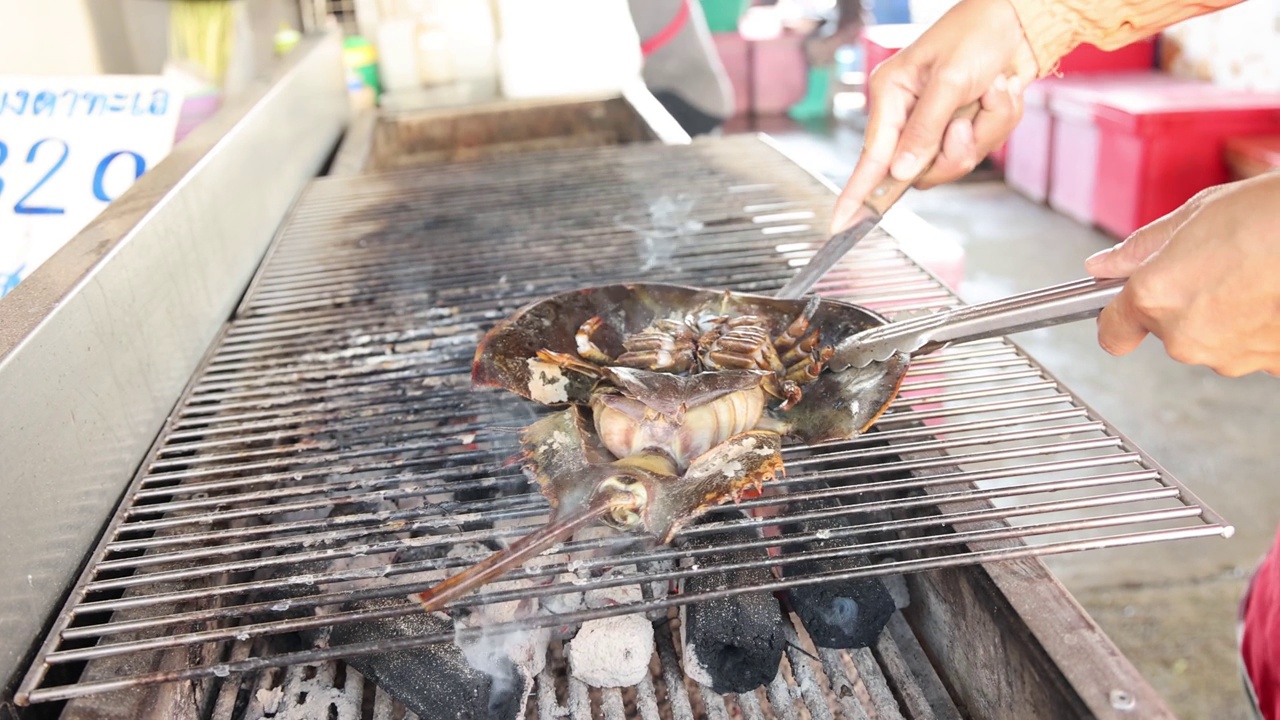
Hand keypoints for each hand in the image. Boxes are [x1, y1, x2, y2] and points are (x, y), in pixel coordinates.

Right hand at [830, 0, 1039, 232]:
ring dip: (984, 130)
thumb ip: (925, 129)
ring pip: (954, 161)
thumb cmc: (977, 33)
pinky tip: (1001, 91)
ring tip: (993, 92)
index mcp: (890, 95)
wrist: (1021, 20)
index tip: (841, 224)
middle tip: (966, 121)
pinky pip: (981, 147)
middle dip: (953, 150)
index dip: (856, 193)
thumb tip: (902, 172)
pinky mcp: (964, 126)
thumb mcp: (949, 81)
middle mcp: (908, 114)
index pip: (869, 157)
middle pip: (920, 170)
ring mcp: (937, 123)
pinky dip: (999, 122)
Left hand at [1085, 172, 1279, 376]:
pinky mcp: (1270, 364)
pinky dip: (1258, 325)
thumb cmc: (1267, 218)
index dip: (1119, 317)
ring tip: (1250, 275)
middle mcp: (1185, 337)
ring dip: (1223, 315)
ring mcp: (1230, 356)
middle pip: (1168, 331)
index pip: (1113, 332)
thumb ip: (1141, 249)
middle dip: (1183, 303)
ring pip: (1211, 340)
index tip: (1124, 309)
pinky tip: (1270, 294)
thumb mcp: (1192, 216)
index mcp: (1154, 299)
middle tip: (1214, 266)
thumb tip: (1104, 264)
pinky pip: (1251, 347)